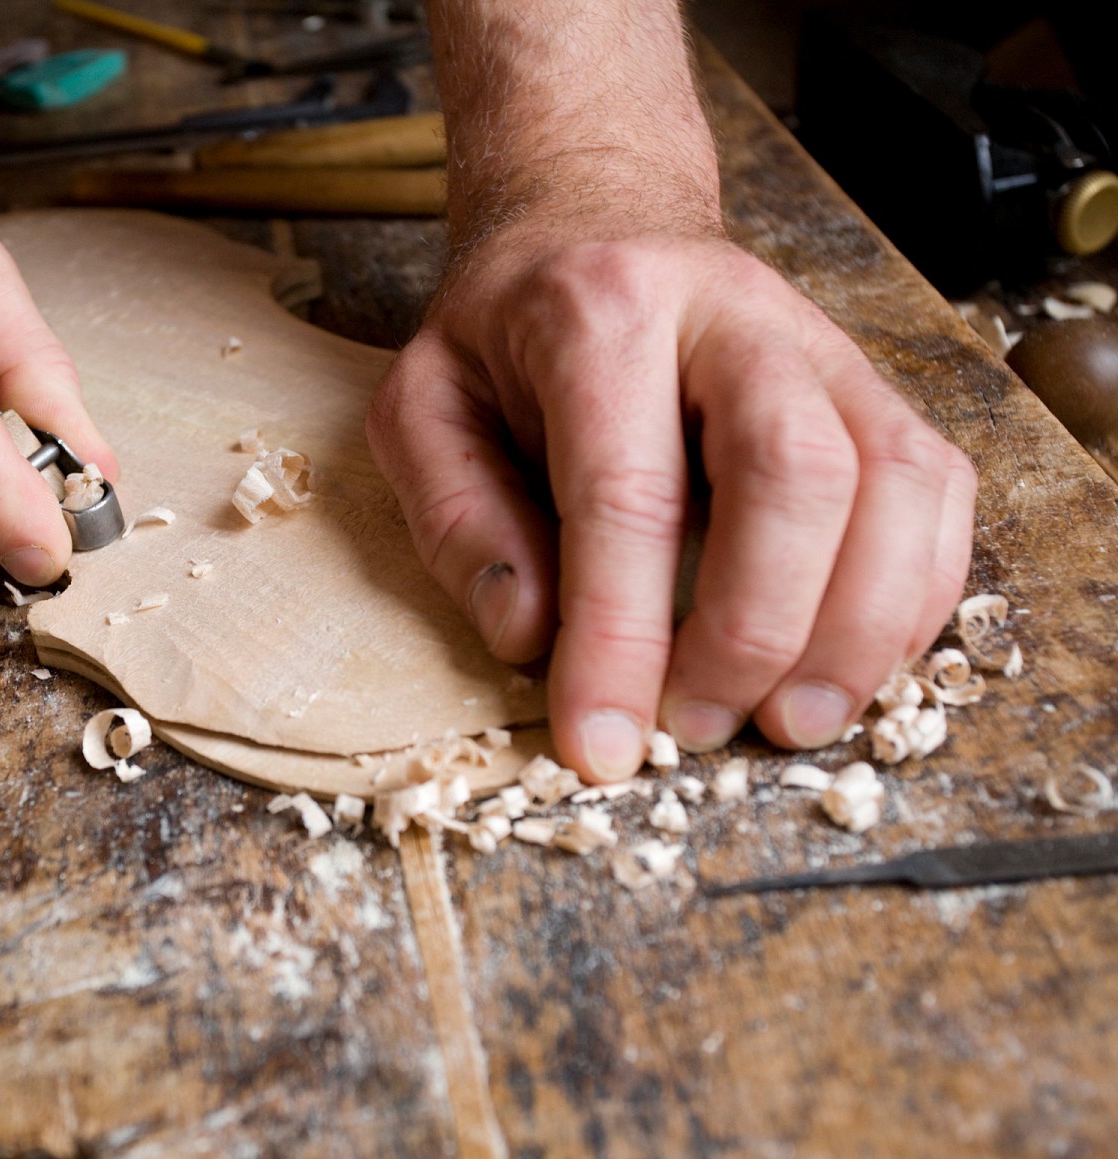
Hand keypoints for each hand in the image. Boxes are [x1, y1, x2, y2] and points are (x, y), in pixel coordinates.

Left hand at [368, 229, 976, 780]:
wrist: (597, 213)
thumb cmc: (504, 329)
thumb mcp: (422, 403)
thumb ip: (456, 515)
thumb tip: (527, 635)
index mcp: (598, 313)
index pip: (624, 492)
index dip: (619, 635)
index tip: (600, 742)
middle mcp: (731, 315)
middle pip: (795, 471)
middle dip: (755, 627)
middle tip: (697, 726)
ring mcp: (821, 344)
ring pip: (896, 478)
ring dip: (856, 625)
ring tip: (789, 720)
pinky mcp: (872, 384)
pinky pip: (938, 488)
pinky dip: (912, 594)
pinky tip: (850, 663)